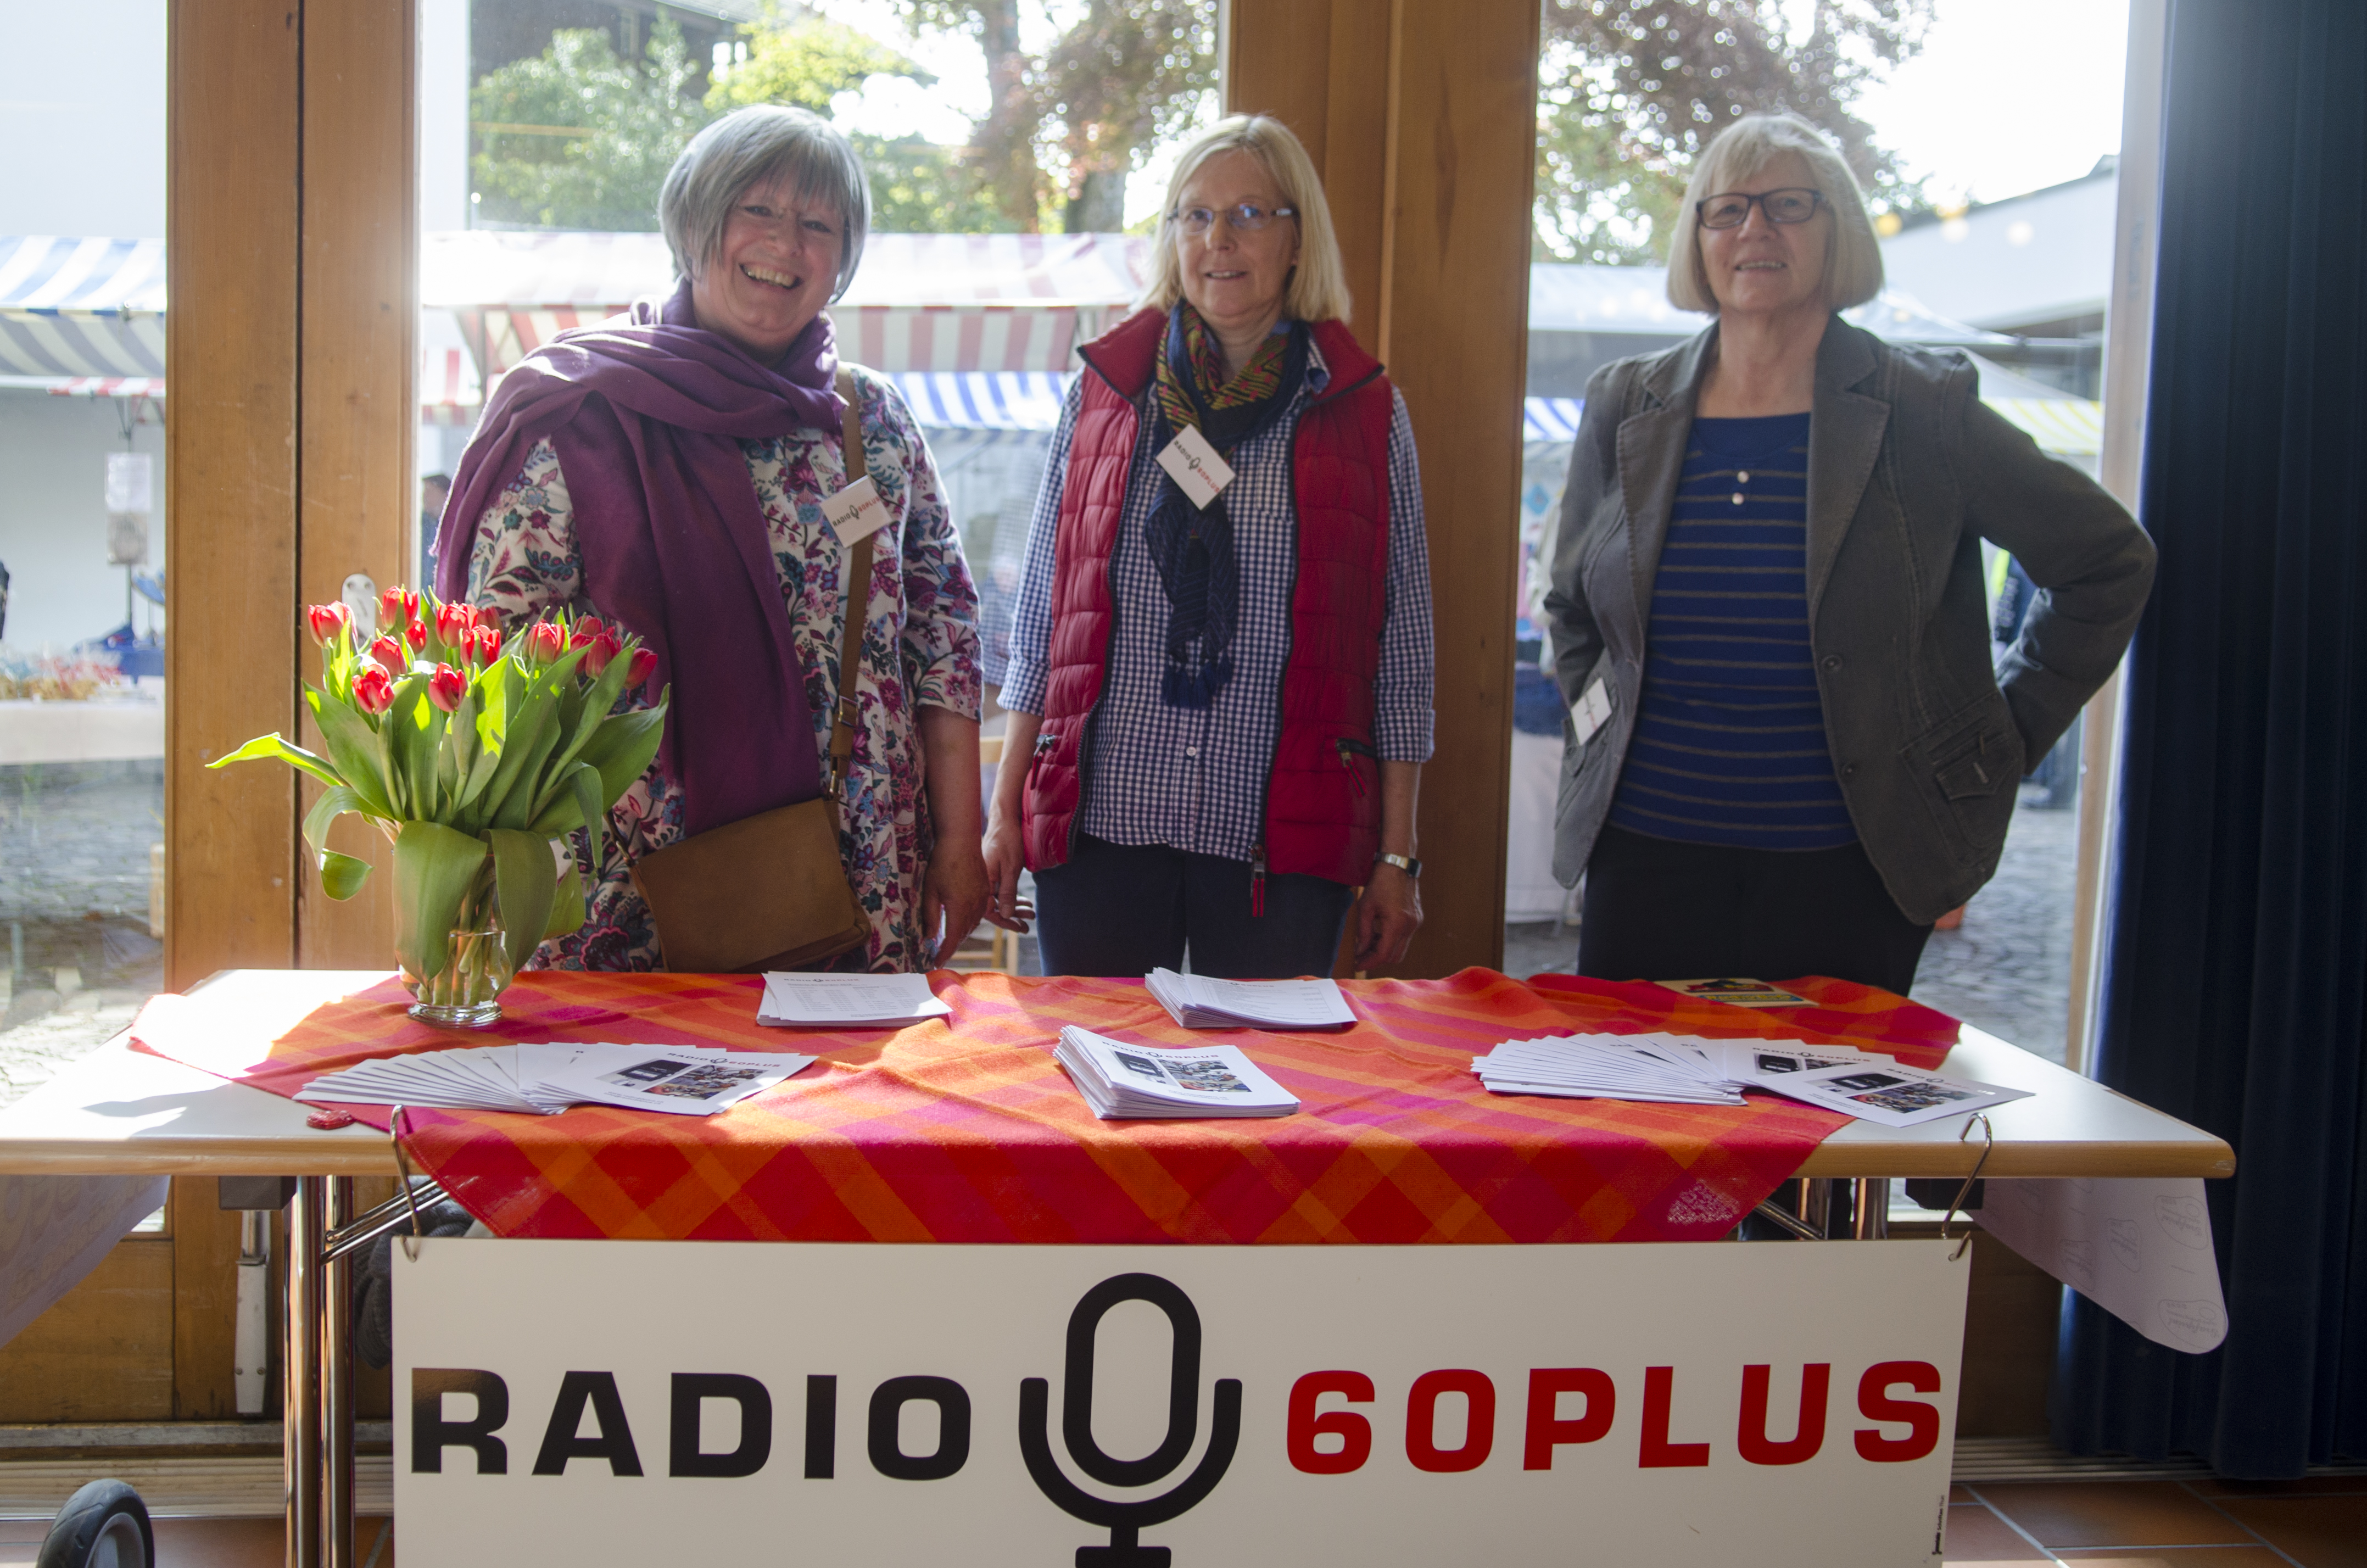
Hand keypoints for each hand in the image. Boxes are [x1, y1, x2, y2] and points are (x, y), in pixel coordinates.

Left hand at [921, 836, 991, 967]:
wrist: (962, 841)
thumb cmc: (943, 863)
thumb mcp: (931, 890)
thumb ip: (930, 916)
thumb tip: (928, 937)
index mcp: (959, 908)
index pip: (952, 939)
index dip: (944, 953)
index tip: (936, 963)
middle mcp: (974, 906)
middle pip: (963, 934)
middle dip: (952, 946)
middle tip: (939, 953)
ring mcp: (982, 899)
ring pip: (973, 925)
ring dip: (961, 935)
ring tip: (949, 939)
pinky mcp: (985, 891)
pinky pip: (979, 914)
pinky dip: (969, 923)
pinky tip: (962, 921)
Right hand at [980, 806, 1034, 934]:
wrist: (1005, 820)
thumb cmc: (1007, 841)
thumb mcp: (1011, 868)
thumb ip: (1008, 892)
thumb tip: (1006, 915)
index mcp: (982, 881)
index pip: (989, 910)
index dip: (1004, 921)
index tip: (1019, 928)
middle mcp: (981, 881)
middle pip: (995, 907)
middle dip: (1013, 917)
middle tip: (1028, 926)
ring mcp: (986, 877)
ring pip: (999, 899)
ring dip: (1015, 908)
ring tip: (1031, 913)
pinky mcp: (992, 873)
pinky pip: (1001, 890)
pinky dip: (1013, 897)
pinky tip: (1026, 903)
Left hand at [1353, 862, 1422, 970]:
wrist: (1398, 864)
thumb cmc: (1380, 882)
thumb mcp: (1365, 908)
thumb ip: (1363, 932)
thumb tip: (1360, 951)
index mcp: (1397, 924)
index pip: (1383, 955)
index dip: (1369, 963)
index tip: (1357, 965)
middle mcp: (1410, 926)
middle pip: (1394, 956)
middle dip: (1376, 959)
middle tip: (1361, 956)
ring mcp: (1416, 923)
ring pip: (1400, 949)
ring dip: (1384, 950)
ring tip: (1368, 943)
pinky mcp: (1417, 919)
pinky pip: (1404, 938)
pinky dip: (1391, 940)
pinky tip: (1378, 932)